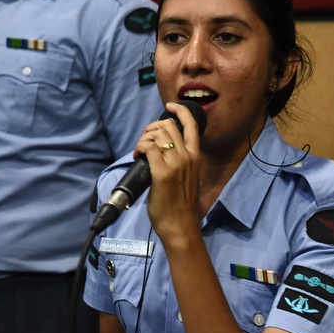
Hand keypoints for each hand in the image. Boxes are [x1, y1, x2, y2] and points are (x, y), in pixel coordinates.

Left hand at [138, 102, 202, 243]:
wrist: (181, 225)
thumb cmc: (182, 206)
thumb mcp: (188, 178)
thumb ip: (180, 163)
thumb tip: (162, 153)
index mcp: (196, 157)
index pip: (192, 124)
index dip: (180, 110)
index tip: (170, 106)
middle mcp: (187, 156)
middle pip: (168, 125)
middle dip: (152, 127)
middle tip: (145, 140)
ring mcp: (175, 164)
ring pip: (157, 134)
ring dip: (144, 138)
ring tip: (140, 151)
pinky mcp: (161, 173)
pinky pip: (148, 147)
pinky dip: (139, 147)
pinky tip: (137, 156)